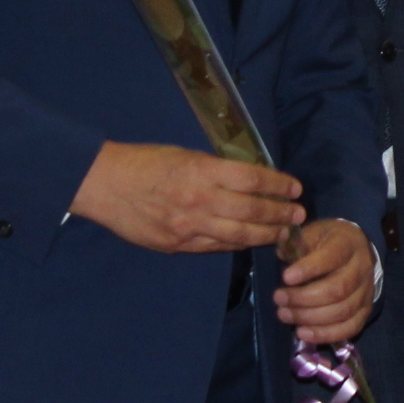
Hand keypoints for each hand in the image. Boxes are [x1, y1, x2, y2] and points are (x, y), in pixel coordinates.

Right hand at [71, 140, 303, 253]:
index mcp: (202, 172)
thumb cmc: (146, 162)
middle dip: (280, 215)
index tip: (295, 188)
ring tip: (283, 234)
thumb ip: (217, 170)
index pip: (253, 179)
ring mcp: (188, 227)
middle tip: (298, 215)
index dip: (278, 185)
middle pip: (251, 211)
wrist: (105, 184)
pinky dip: (236, 245)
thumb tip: (250, 181)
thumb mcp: (186, 155)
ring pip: (238, 236)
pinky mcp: (177, 245)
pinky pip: (214, 247)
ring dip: (265, 235)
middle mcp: (199, 201)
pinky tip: (249, 242)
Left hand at [273, 218, 376, 344]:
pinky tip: (303, 333)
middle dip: (304, 298)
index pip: (332, 257)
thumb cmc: (327, 243)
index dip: (308, 269)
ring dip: (310, 318)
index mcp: (348, 243)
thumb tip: (281, 250)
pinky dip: (325, 334)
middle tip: (278, 299)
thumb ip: (296, 242)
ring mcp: (366, 291)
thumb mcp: (313, 233)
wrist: (355, 251)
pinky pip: (350, 328)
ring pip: (342, 311)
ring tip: (284, 315)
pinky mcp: (365, 310)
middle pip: (337, 289)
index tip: (285, 277)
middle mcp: (361, 268)